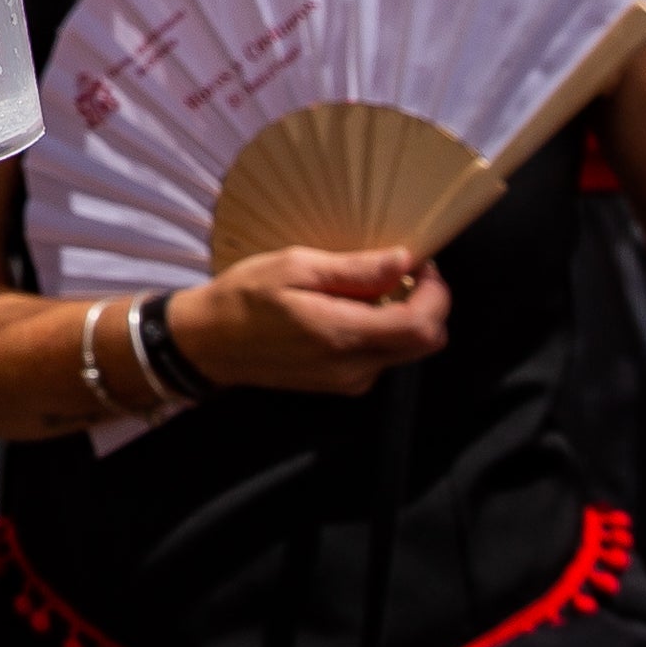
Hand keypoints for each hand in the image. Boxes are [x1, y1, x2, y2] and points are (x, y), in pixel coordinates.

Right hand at [169, 249, 450, 396]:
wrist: (209, 342)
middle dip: (427, 305)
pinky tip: (348, 310)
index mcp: (343, 335)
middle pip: (426, 342)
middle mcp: (355, 367)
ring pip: (407, 350)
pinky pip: (382, 357)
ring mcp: (350, 381)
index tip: (421, 265)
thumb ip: (354, 270)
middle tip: (401, 272)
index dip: (436, 293)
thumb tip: (403, 261)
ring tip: (365, 288)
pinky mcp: (342, 385)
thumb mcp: (293, 267)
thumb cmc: (244, 297)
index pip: (423, 325)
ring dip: (403, 317)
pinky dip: (380, 331)